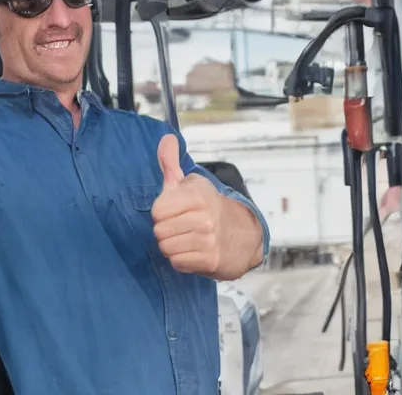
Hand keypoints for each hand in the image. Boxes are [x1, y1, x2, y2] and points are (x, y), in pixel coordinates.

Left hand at [151, 133, 225, 275]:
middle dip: (165, 231)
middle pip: (159, 232)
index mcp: (197, 195)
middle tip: (179, 227)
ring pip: (167, 248)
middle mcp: (204, 217)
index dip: (160, 213)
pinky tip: (192, 252)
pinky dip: (181, 260)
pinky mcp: (211, 261)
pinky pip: (178, 263)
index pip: (157, 211)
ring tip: (185, 239)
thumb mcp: (190, 183)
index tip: (171, 211)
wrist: (243, 234)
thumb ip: (171, 163)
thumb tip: (166, 138)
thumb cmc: (208, 207)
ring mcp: (209, 240)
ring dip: (172, 246)